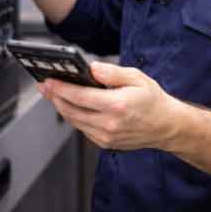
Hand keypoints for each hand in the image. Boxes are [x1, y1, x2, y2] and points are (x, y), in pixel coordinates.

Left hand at [37, 61, 177, 150]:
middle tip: (44, 85)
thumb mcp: (137, 78)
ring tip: (53, 93)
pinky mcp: (105, 143)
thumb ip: (113, 73)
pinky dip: (74, 116)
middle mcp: (110, 124)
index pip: (80, 97)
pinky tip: (70, 105)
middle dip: (55, 97)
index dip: (61, 88)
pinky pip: (83, 128)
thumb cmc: (152, 100)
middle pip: (72, 110)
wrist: (166, 126)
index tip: (49, 80)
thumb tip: (92, 68)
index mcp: (117, 105)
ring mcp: (106, 136)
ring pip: (75, 121)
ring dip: (61, 107)